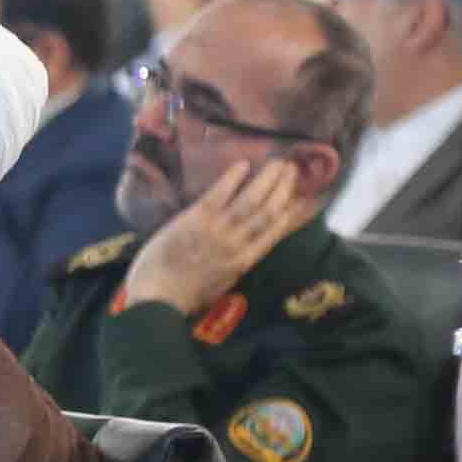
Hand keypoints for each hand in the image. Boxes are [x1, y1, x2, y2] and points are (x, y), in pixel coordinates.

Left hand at [114, 156, 304, 319]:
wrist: (157, 299)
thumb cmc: (185, 296)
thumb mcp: (221, 284)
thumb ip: (235, 264)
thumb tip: (247, 250)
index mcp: (244, 261)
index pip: (276, 231)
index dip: (293, 212)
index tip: (304, 197)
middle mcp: (238, 243)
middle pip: (269, 210)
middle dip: (284, 188)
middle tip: (292, 169)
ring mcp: (218, 230)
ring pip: (251, 199)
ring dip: (267, 178)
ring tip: (278, 162)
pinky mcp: (196, 219)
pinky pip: (219, 193)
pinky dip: (233, 178)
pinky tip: (243, 163)